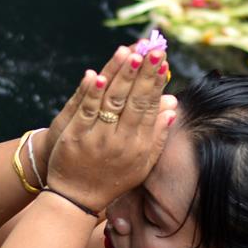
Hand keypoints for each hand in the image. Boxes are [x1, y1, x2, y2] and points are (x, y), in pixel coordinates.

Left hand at [46, 48, 174, 212]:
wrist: (77, 197)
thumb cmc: (113, 178)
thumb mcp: (142, 162)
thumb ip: (157, 135)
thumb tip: (172, 106)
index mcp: (139, 145)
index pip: (150, 107)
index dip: (156, 83)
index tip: (162, 61)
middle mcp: (121, 141)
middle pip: (134, 101)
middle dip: (144, 73)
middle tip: (152, 49)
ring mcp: (97, 138)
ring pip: (111, 101)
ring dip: (121, 76)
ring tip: (131, 53)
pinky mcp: (74, 137)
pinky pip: (85, 111)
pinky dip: (92, 93)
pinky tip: (99, 75)